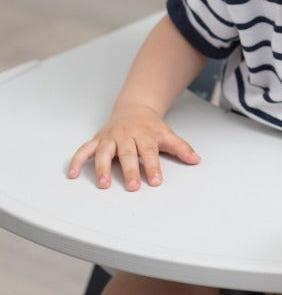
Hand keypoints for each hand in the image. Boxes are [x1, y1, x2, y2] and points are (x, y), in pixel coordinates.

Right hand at [67, 104, 199, 189]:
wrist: (134, 108)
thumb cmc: (150, 126)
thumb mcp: (167, 134)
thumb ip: (180, 148)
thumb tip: (196, 159)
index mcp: (144, 134)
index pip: (149, 152)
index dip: (152, 167)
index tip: (155, 181)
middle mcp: (126, 135)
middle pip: (128, 154)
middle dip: (130, 170)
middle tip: (132, 187)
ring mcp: (110, 137)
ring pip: (105, 152)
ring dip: (103, 168)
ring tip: (104, 184)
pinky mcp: (98, 140)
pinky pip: (85, 149)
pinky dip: (77, 160)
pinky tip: (73, 174)